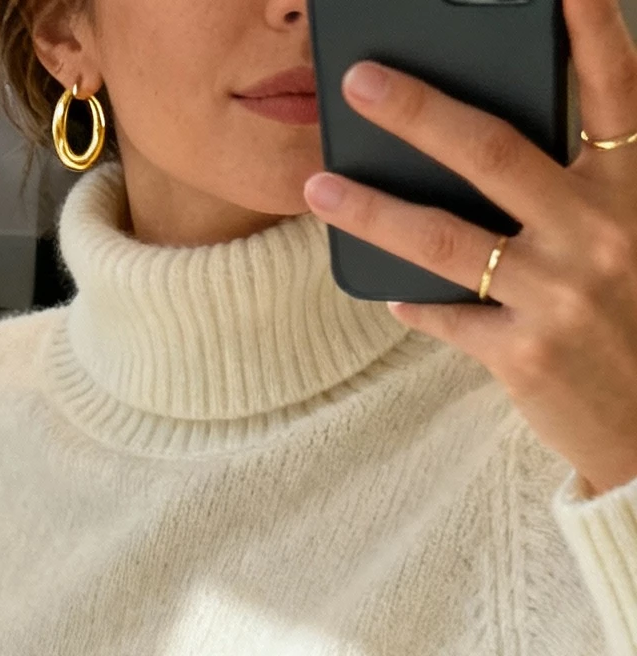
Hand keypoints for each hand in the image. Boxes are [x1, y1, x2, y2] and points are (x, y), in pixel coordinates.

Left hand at [304, 0, 636, 494]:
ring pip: (444, 238)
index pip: (610, 87)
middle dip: (419, 109)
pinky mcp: (525, 354)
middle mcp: (598, 231)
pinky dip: (414, 301)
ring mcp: (559, 295)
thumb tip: (489, 150)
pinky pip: (448, 316)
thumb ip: (583, 189)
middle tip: (359, 80)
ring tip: (319, 188)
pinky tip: (385, 288)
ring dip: (373, 208)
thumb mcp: (629, 235)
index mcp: (632, 188)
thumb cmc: (634, 318)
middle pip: (493, 151)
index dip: (586, 24)